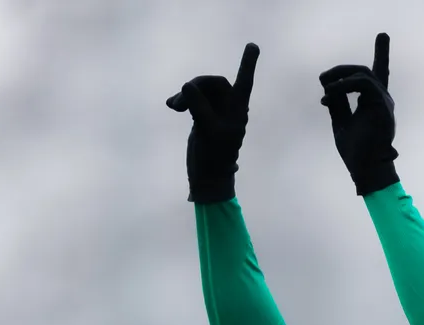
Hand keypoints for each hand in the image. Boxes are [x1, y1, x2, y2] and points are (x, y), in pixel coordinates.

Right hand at [166, 43, 258, 203]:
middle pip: (214, 83)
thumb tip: (187, 86)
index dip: (247, 64)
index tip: (252, 46)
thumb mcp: (208, 132)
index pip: (244, 82)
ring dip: (186, 93)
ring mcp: (215, 112)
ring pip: (201, 90)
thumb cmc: (214, 158)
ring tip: (172, 106)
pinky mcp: (202, 117)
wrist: (208, 179)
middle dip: (197, 85)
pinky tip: (171, 106)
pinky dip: (182, 100)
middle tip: (180, 98)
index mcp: (237, 110)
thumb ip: (199, 107)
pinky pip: (192, 99)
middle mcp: (229, 108)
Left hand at [319, 33, 399, 195]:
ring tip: (324, 85)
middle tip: (323, 77)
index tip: (383, 36)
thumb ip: (337, 102)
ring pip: (363, 74)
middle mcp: (382, 100)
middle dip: (342, 69)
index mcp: (373, 103)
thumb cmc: (354, 152)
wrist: (365, 171)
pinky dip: (345, 84)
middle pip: (365, 71)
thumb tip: (327, 85)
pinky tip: (330, 92)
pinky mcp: (382, 107)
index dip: (382, 54)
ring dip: (340, 75)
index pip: (377, 74)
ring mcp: (384, 103)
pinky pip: (363, 84)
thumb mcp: (340, 122)